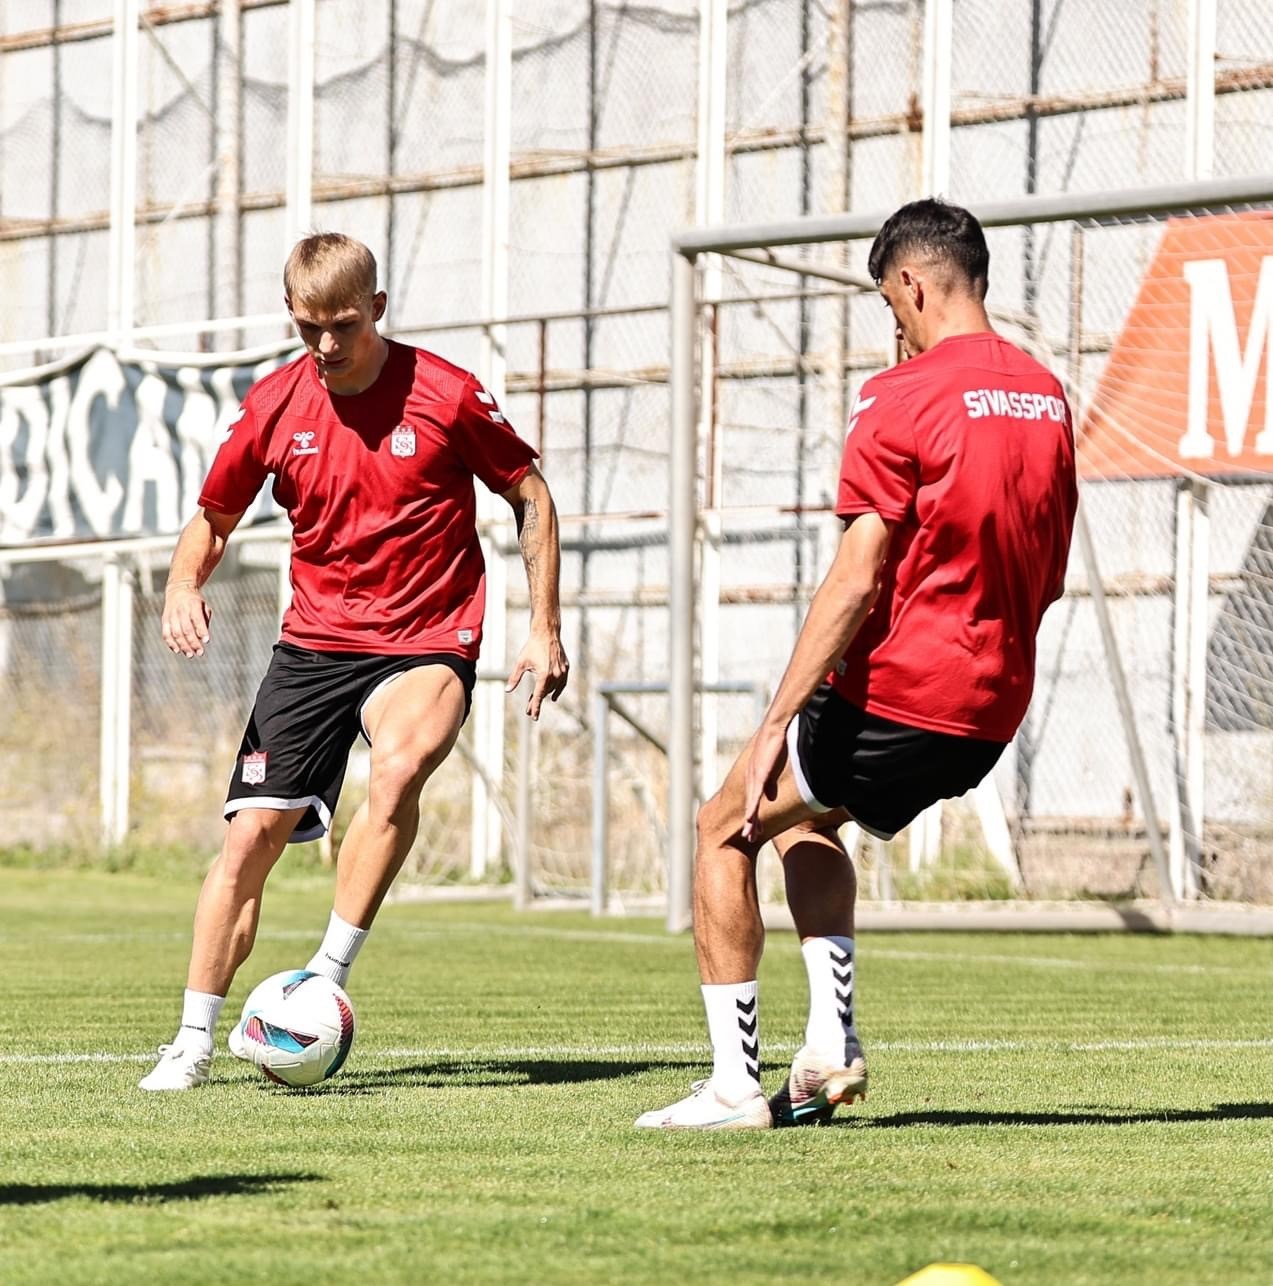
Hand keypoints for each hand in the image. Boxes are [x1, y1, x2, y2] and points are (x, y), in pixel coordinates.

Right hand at [161, 585, 211, 657]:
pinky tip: (177, 650)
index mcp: (193, 605)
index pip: (197, 619)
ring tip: (190, 655)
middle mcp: (181, 610)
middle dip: (193, 643)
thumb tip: (202, 638)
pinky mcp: (164, 620)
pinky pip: (166, 633)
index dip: (202, 631)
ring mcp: (171, 615)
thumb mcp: (204, 607)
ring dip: (183, 646)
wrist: (178, 590)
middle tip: (200, 653)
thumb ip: (205, 621)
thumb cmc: (195, 603)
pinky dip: (171, 643)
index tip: (207, 641)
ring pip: (175, 633)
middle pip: (186, 629)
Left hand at [506, 632, 568, 719]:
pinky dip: (558, 690)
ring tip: (535, 699)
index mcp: (544, 675)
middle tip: (529, 711)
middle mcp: (556, 675)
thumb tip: (508, 690)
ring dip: (545, 694)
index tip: (533, 717)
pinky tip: (553, 696)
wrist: (547, 633)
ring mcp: (562, 672)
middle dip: (536, 702)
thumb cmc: (532, 647)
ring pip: (553, 689)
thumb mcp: (521, 663)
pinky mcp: (566, 668)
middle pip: (545, 693)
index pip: (539, 696)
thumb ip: (515, 678)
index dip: (535, 707)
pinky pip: (562, 683)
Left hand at [740, 722, 787, 843]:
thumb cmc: (777, 744)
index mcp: (755, 778)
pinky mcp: (759, 773)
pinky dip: (752, 807)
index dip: (753, 816)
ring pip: (751, 804)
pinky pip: (755, 794)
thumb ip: (771, 783)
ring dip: (750, 820)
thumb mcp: (774, 768)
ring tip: (749, 834)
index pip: (753, 801)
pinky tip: (750, 818)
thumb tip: (769, 798)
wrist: (775, 728)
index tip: (753, 829)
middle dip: (750, 823)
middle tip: (749, 837)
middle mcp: (751, 778)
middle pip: (750, 806)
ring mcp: (754, 776)